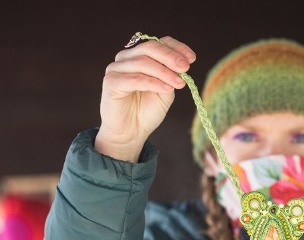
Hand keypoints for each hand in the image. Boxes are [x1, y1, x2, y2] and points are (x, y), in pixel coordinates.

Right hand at [95, 36, 195, 161]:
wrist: (130, 133)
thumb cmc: (146, 112)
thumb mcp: (165, 91)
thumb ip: (171, 76)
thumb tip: (182, 65)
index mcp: (139, 57)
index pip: (157, 43)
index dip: (175, 48)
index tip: (192, 58)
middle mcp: (126, 59)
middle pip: (149, 48)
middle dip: (170, 57)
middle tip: (185, 68)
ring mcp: (116, 69)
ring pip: (143, 62)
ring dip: (164, 72)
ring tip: (179, 83)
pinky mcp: (111, 82)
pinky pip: (135, 78)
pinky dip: (153, 82)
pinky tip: (166, 88)